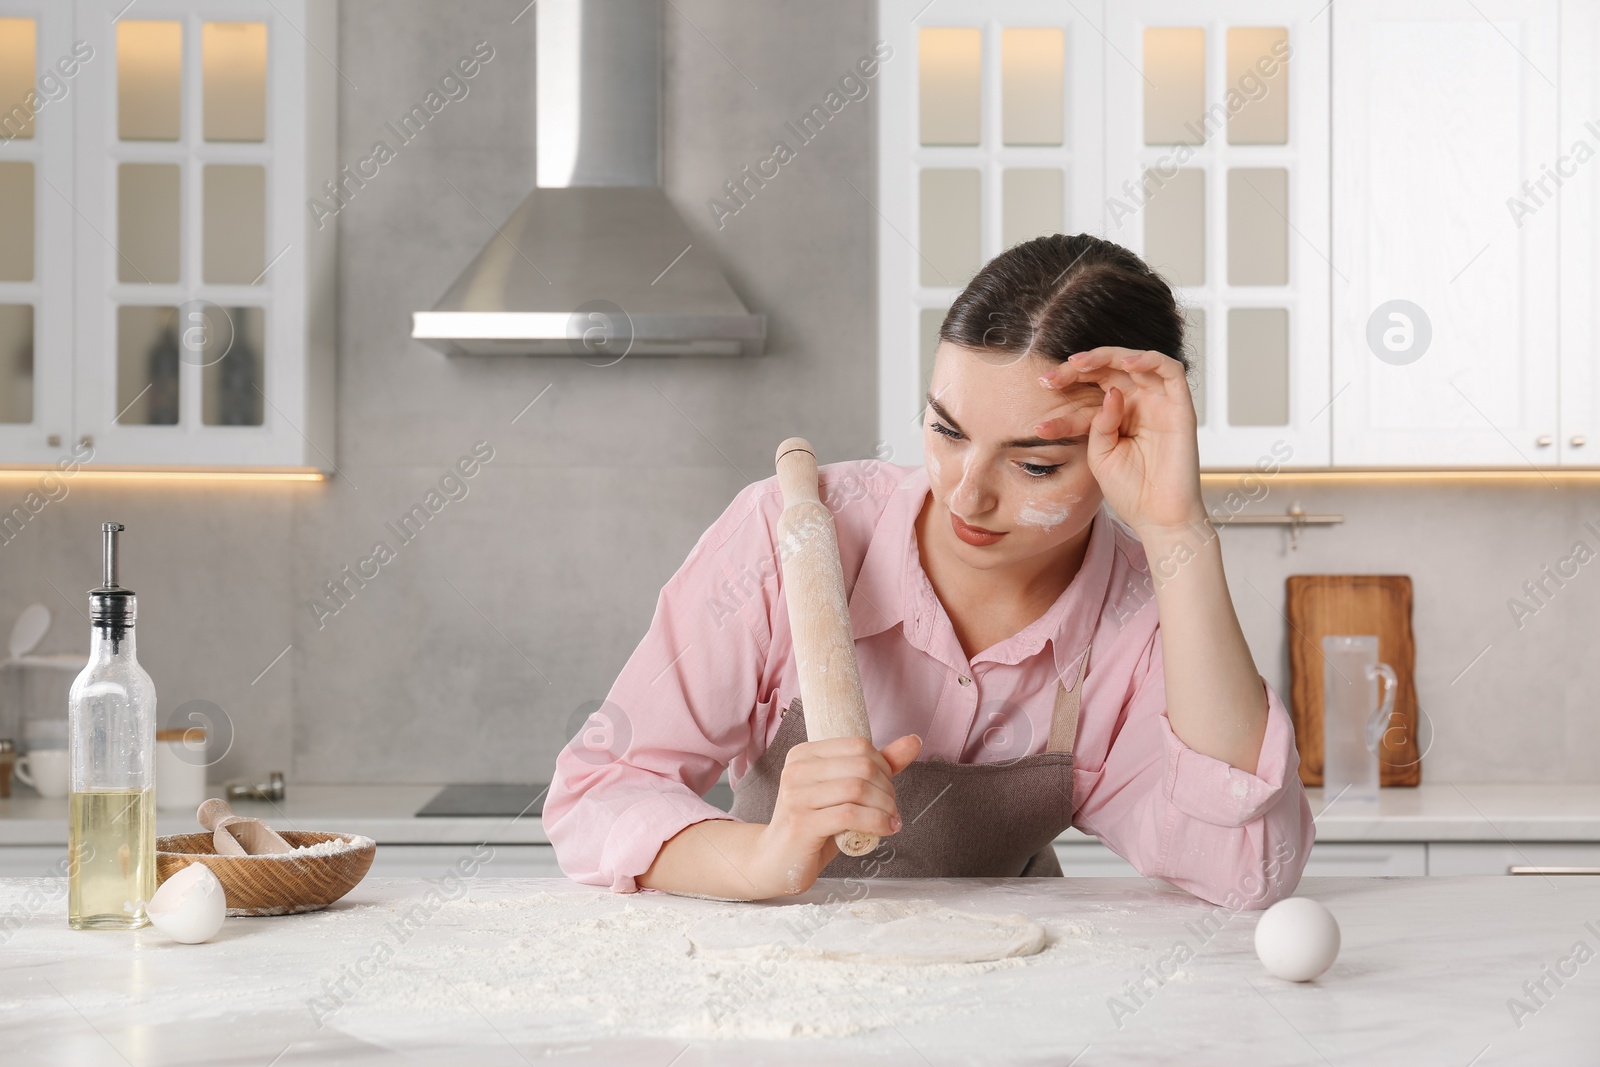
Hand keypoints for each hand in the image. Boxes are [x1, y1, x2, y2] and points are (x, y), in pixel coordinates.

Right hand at [751, 733, 921, 896]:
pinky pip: (850, 815)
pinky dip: (876, 822)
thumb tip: (913, 741)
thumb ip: (877, 766)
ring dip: (885, 808)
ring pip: (858, 790)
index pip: (858, 746)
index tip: (887, 789)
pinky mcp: (801, 823)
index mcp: (804, 753)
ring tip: (890, 821)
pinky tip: (885, 830)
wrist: (777, 860)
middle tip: (892, 810)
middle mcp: (796, 769)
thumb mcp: (844, 792)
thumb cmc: (814, 824)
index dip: (884, 766)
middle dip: (887, 789)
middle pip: (862, 767)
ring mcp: (796, 795)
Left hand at [1035, 346, 1205, 535]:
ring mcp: (1160, 403)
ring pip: (1137, 362)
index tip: (1041, 386)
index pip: (1091, 386)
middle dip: (1080, 367)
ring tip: (1080, 364)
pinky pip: (1171, 370)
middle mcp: (1139, 403)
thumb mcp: (1100, 454)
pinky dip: (1148, 360)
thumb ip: (1098, 423)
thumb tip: (1109, 393)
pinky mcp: (1181, 406)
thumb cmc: (1130, 490)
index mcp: (1117, 413)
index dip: (1067, 382)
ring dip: (1108, 356)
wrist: (1158, 519)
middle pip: (1110, 369)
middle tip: (1052, 376)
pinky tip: (1125, 365)